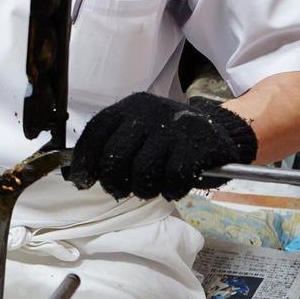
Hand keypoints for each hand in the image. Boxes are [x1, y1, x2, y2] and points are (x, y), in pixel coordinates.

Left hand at [68, 93, 257, 200]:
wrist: (218, 129)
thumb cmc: (168, 136)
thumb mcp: (138, 129)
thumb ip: (113, 144)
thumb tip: (81, 174)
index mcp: (128, 108)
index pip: (96, 132)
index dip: (85, 161)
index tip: (81, 182)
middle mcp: (147, 114)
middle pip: (115, 155)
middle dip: (113, 181)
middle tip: (118, 191)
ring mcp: (171, 129)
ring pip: (142, 171)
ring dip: (142, 189)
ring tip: (148, 189)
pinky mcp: (194, 147)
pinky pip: (172, 178)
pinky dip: (170, 190)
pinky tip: (171, 189)